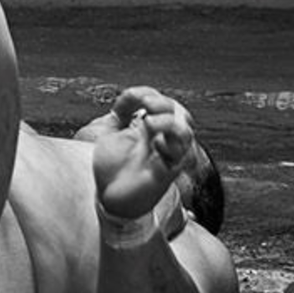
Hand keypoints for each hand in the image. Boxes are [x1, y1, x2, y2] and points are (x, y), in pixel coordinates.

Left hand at [81, 86, 197, 218]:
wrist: (108, 198)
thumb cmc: (112, 167)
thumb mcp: (111, 133)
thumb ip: (120, 113)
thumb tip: (130, 96)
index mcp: (152, 128)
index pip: (162, 102)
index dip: (147, 94)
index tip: (127, 99)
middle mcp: (163, 139)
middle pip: (180, 114)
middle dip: (164, 103)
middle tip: (145, 105)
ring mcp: (166, 156)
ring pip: (185, 133)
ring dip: (169, 122)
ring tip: (149, 122)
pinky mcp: (165, 173)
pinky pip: (182, 158)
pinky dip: (171, 146)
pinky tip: (156, 144)